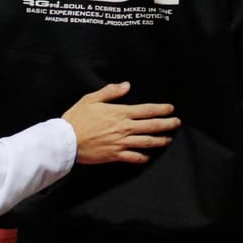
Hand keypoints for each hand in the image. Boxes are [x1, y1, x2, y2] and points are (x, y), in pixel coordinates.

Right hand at [61, 82, 179, 164]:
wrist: (65, 141)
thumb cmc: (76, 119)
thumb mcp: (91, 99)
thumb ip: (110, 92)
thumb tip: (127, 85)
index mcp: (120, 113)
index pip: (147, 110)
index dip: (162, 109)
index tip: (171, 109)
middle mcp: (124, 128)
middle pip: (153, 126)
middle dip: (168, 124)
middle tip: (177, 123)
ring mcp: (121, 143)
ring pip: (147, 142)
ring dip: (161, 140)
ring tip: (169, 139)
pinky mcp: (115, 155)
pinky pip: (134, 157)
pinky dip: (144, 157)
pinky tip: (149, 156)